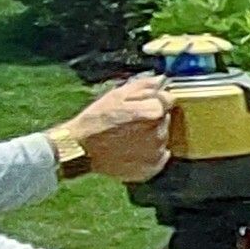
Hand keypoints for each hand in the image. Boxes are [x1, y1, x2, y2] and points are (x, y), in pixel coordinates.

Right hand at [53, 75, 170, 184]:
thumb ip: (143, 86)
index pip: (168, 100)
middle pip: (165, 119)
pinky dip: (150, 153)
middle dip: (153, 118)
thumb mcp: (117, 95)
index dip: (154, 100)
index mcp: (154, 113)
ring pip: (162, 137)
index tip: (140, 105)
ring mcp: (157, 153)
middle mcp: (160, 133)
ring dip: (151, 135)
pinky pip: (159, 156)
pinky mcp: (152, 168)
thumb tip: (162, 80)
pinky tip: (132, 149)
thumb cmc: (97, 119)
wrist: (81, 148)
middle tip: (130, 122)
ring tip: (128, 136)